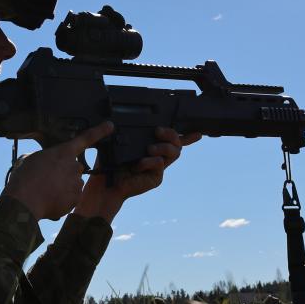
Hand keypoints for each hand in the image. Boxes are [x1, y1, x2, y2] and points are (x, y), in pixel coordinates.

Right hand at [3, 121, 115, 220]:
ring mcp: (77, 182)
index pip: (85, 138)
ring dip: (64, 188)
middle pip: (75, 168)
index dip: (99, 131)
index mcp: (63, 152)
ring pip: (73, 184)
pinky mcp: (76, 198)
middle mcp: (74, 166)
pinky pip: (72, 198)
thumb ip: (45, 159)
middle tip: (48, 180)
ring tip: (46, 192)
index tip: (110, 126)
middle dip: (65, 174)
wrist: (25, 200)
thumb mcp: (31, 159)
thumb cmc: (24, 179)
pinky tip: (50, 202)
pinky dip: (63, 201)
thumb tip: (44, 165)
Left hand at [73, 126, 199, 222]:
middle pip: (177, 143)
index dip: (188, 137)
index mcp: (151, 147)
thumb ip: (130, 133)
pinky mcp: (156, 178)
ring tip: (149, 148)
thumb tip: (127, 119)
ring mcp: (159, 168)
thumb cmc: (111, 163)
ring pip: (174, 152)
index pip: (173, 141)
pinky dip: (149, 161)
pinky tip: (138, 164)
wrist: (106, 183)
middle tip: (157, 131)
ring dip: (163, 147)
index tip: (198, 133)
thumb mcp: (120, 143)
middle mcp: (158, 157)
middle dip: (171, 133)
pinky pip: (160, 164)